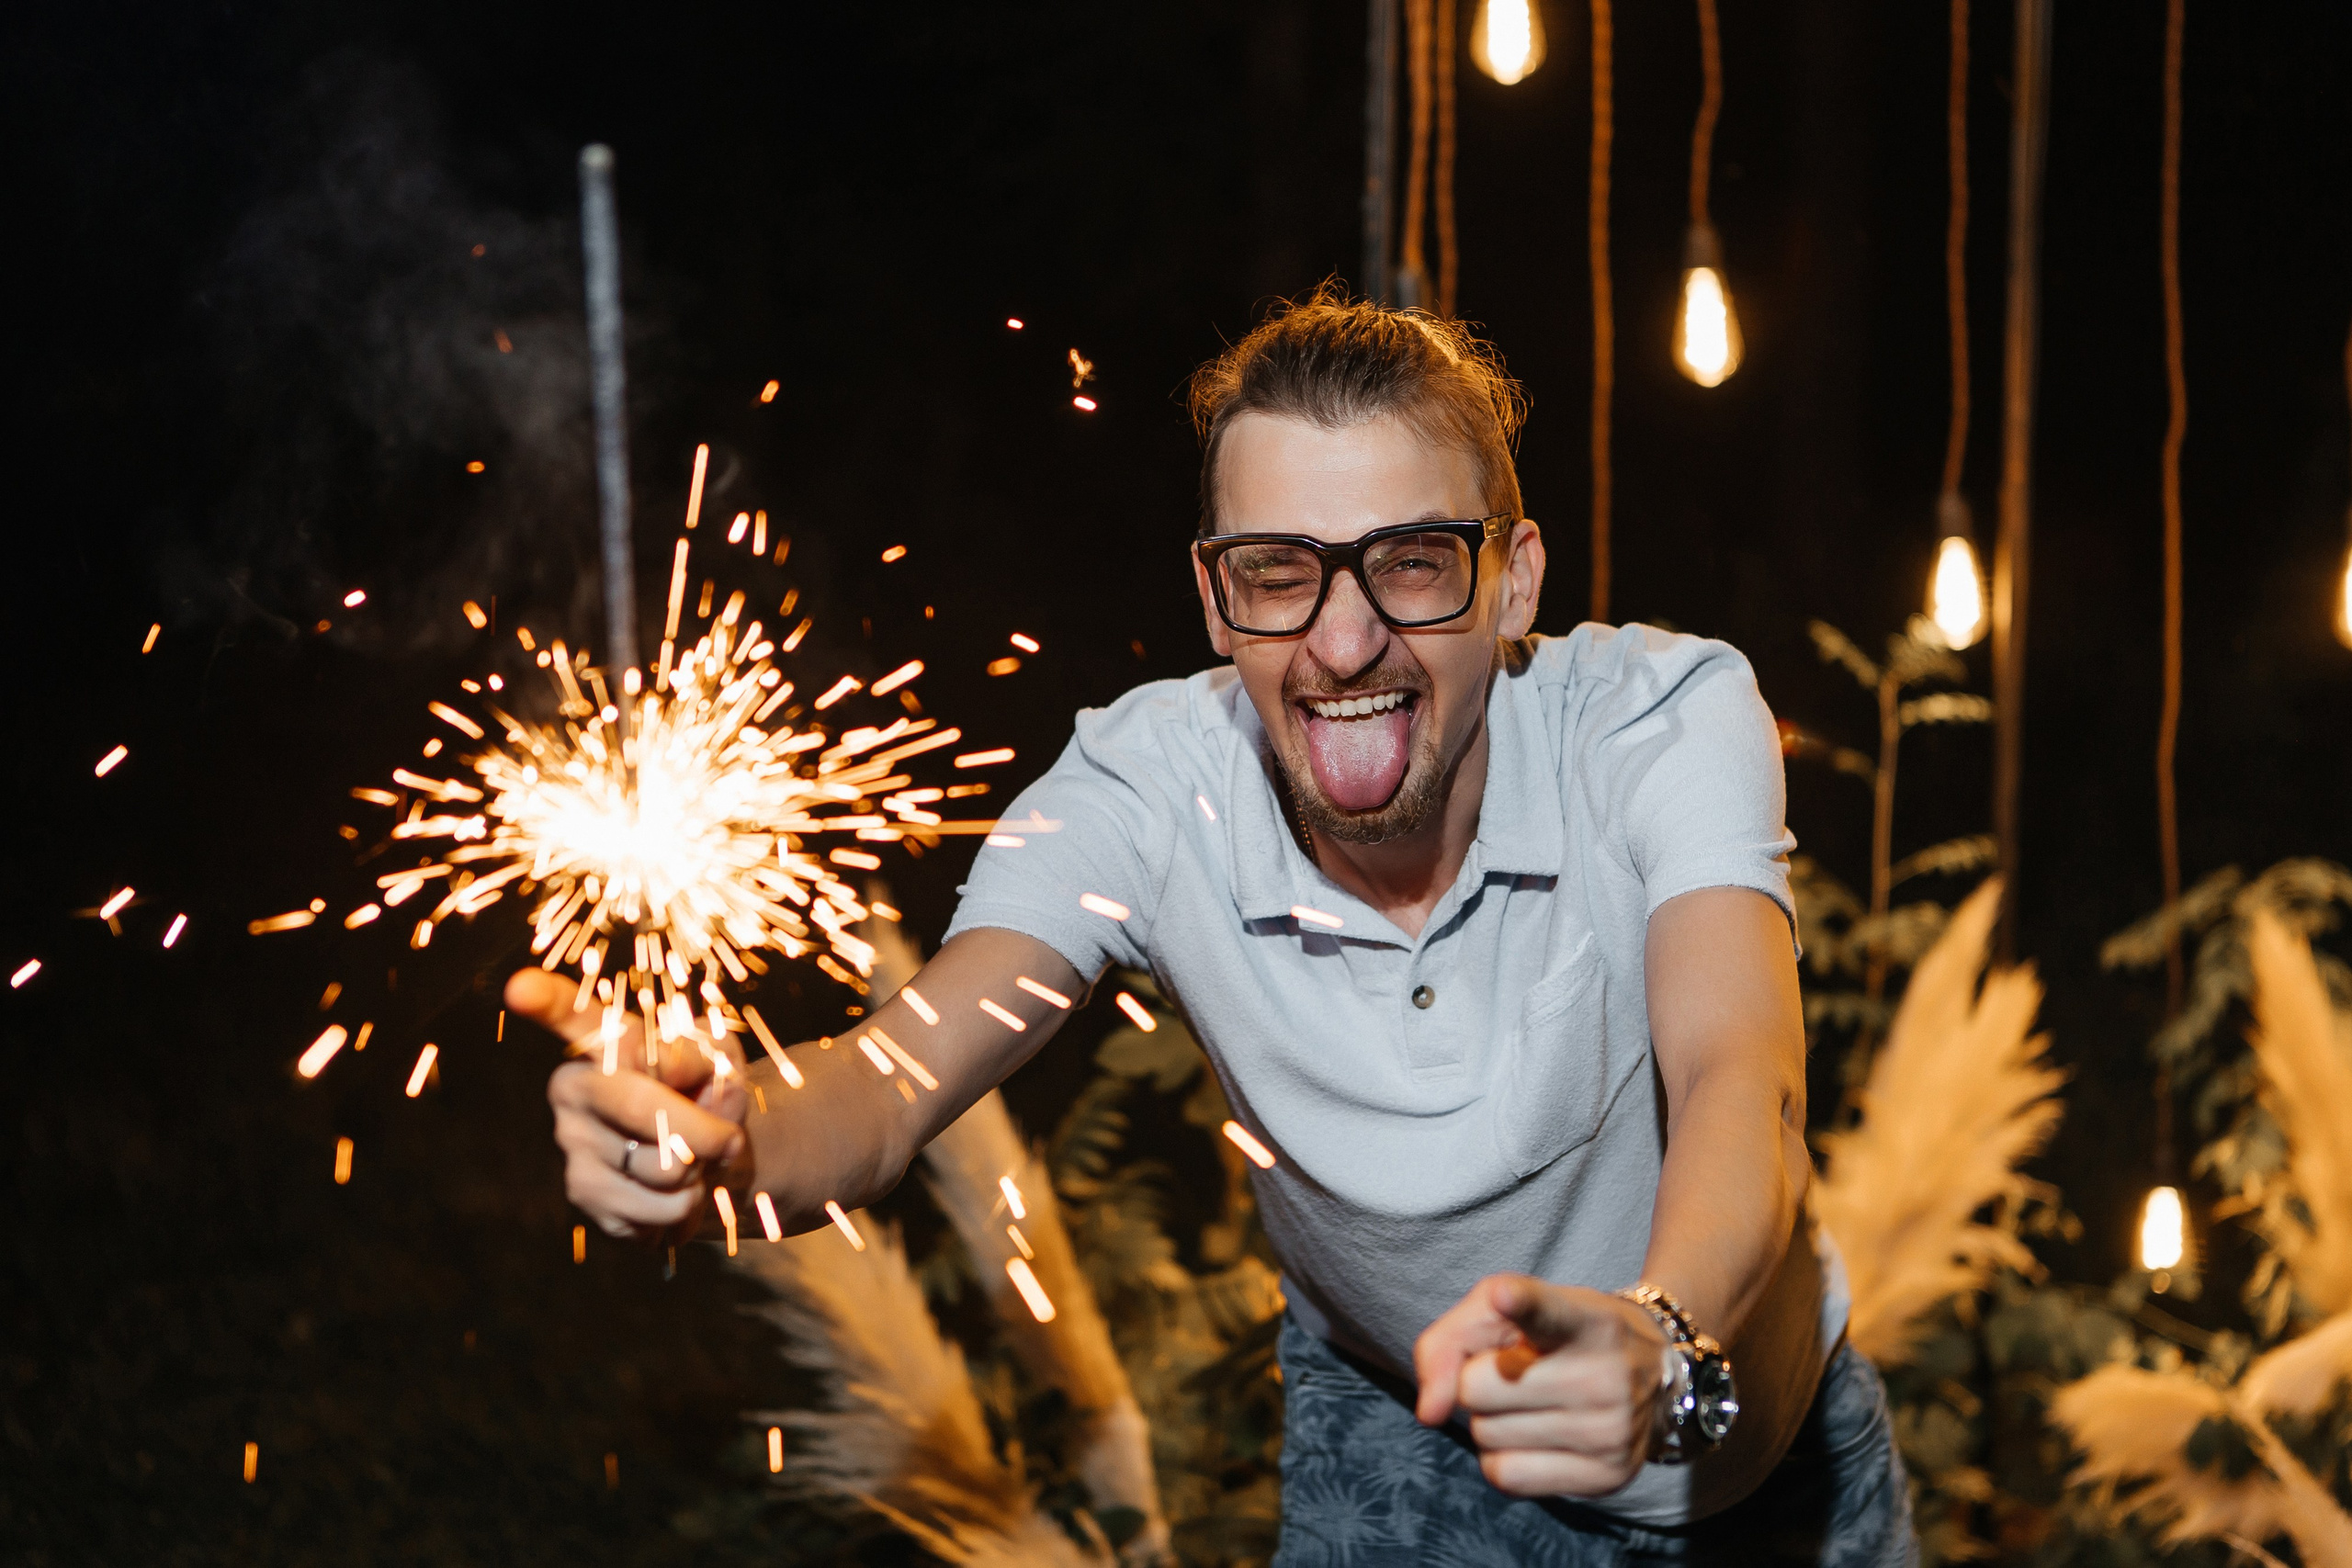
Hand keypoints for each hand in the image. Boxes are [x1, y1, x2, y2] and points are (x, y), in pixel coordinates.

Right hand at [510, 970, 749, 1242]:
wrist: (715, 1154)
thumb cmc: (710, 1091)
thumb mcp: (721, 1060)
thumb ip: (699, 1054)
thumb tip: (666, 1069)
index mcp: (605, 1041)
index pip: (572, 1015)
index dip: (545, 1000)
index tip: (520, 987)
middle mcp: (574, 1088)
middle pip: (640, 1105)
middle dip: (705, 1130)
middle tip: (726, 1135)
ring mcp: (573, 1144)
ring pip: (662, 1167)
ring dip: (701, 1170)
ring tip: (693, 1158)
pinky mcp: (586, 1196)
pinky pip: (661, 1210)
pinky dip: (689, 1205)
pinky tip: (675, 1190)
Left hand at [1413, 1274, 1668, 1497]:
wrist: (1649, 1376)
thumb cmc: (1556, 1336)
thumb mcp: (1504, 1311)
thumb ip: (1449, 1341)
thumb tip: (1429, 1413)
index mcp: (1585, 1320)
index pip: (1547, 1313)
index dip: (1522, 1303)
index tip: (1506, 1297)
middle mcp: (1604, 1375)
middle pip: (1476, 1387)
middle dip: (1476, 1380)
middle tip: (1515, 1371)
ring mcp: (1609, 1431)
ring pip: (1485, 1434)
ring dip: (1490, 1419)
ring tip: (1531, 1401)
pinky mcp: (1606, 1478)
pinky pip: (1505, 1476)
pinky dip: (1502, 1458)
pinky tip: (1534, 1437)